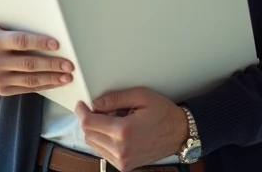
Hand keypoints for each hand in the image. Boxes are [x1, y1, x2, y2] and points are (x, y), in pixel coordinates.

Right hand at [0, 22, 73, 95]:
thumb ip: (14, 30)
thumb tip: (46, 28)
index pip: (21, 42)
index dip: (40, 42)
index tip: (57, 44)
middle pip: (29, 63)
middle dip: (52, 64)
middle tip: (69, 64)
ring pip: (30, 79)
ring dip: (51, 78)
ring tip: (67, 76)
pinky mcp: (1, 90)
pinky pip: (26, 89)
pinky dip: (44, 86)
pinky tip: (55, 82)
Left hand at [74, 87, 189, 170]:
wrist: (180, 134)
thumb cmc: (163, 113)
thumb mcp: (141, 96)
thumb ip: (116, 99)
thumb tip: (96, 103)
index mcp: (124, 131)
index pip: (89, 123)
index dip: (81, 111)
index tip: (82, 104)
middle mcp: (121, 149)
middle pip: (89, 134)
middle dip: (88, 120)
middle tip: (96, 109)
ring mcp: (122, 161)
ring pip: (94, 145)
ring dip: (95, 131)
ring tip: (109, 120)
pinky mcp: (124, 166)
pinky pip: (103, 153)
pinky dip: (103, 141)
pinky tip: (114, 132)